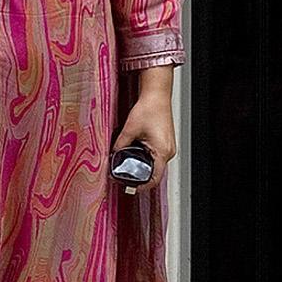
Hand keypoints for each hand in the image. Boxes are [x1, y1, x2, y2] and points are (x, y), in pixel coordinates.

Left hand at [110, 79, 176, 194]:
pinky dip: (146, 157)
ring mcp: (168, 147)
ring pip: (154, 164)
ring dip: (141, 165)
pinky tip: (136, 152)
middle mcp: (168, 151)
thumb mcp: (129, 129)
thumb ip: (119, 145)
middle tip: (124, 174)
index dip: (141, 186)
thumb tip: (112, 156)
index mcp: (162, 152)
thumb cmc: (150, 108)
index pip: (153, 179)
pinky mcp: (165, 142)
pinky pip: (155, 156)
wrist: (157, 94)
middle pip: (154, 172)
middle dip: (138, 175)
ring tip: (129, 162)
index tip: (129, 187)